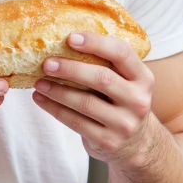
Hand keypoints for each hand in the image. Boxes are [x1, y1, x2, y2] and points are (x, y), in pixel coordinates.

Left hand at [31, 32, 155, 162]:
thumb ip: (107, 64)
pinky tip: (41, 99)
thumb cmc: (121, 103)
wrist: (135, 144)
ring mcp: (124, 124)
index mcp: (143, 78)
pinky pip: (76, 122)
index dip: (95, 43)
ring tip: (39, 82)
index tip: (70, 38)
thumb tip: (64, 42)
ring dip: (57, 91)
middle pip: (102, 78)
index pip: (122, 53)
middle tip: (47, 63)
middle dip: (71, 69)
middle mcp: (138, 100)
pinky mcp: (109, 141)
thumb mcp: (126, 82)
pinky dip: (55, 109)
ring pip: (85, 103)